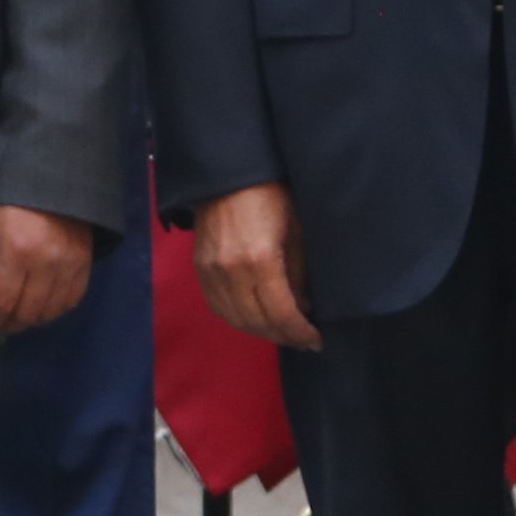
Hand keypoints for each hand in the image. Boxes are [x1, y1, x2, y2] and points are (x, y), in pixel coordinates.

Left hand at [0, 203, 94, 336]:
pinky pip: (71, 300)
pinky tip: (39, 308)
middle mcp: (46, 262)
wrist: (51, 176)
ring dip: (30, 320)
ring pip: (50, 311)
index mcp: (15, 250)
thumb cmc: (6, 198)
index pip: (2, 302)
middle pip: (27, 312)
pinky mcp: (85, 263)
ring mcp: (69, 264)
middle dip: (8, 324)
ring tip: (15, 316)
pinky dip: (54, 310)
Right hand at [191, 185, 312, 350]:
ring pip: (235, 320)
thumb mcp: (296, 233)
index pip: (282, 313)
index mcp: (261, 260)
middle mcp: (232, 271)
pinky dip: (237, 319)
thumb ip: (298, 274)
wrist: (228, 174)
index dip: (300, 333)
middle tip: (302, 340)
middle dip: (284, 336)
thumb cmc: (270, 195)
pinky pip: (217, 307)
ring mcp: (211, 272)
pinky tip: (253, 318)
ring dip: (260, 331)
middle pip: (258, 323)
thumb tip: (304, 307)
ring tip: (280, 331)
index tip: (316, 341)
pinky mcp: (199, 269)